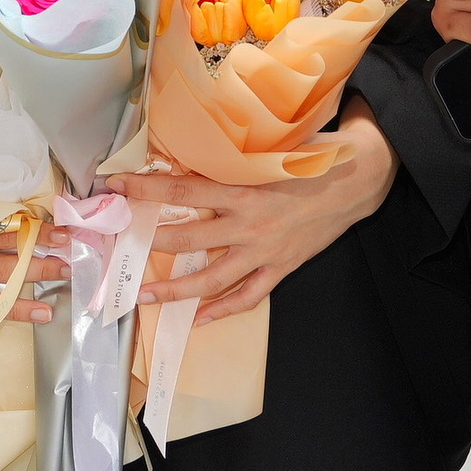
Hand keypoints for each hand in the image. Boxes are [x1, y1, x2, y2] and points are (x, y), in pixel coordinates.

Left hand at [138, 109, 397, 319]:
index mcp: (243, 190)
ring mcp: (264, 251)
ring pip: (212, 279)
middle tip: (116, 246)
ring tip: (143, 296)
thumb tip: (184, 152)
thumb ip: (228, 158)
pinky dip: (222, 310)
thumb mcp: (267, 151)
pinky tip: (197, 319)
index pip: (183, 192)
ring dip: (174, 289)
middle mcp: (249, 224)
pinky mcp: (281, 267)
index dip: (147, 189)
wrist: (354, 182)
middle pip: (188, 240)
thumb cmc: (309, 159)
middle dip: (149, 242)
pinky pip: (247, 296)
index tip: (117, 186)